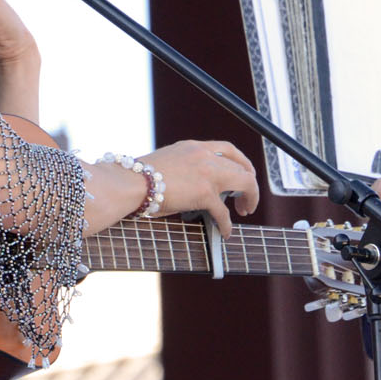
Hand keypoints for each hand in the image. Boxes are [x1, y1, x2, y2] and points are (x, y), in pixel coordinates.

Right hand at [138, 139, 259, 235]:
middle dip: (250, 183)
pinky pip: (224, 212)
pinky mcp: (204, 193)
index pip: (228, 149)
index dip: (241, 163)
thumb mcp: (168, 161)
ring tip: (245, 210)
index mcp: (195, 147)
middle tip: (245, 198)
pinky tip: (226, 232)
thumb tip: (192, 184)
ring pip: (244, 183)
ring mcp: (208, 173)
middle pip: (242, 166)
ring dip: (249, 198)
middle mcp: (205, 156)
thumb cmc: (139, 177)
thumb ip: (185, 167)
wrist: (130, 182)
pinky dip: (228, 224)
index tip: (243, 174)